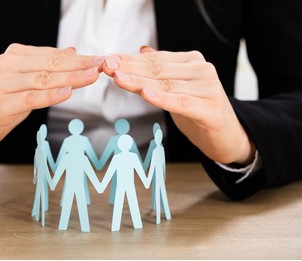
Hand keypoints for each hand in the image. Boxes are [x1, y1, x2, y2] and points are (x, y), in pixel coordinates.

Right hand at [0, 44, 101, 152]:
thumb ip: (46, 65)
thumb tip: (72, 52)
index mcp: (15, 56)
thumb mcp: (26, 78)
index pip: (53, 55)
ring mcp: (2, 84)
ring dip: (71, 78)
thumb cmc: (4, 99)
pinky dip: (50, 95)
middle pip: (51, 65)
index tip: (100, 60)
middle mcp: (7, 66)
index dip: (79, 58)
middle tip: (102, 65)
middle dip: (80, 66)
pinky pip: (31, 98)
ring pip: (43, 80)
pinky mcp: (1, 104)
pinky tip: (67, 92)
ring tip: (92, 76)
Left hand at [103, 47, 255, 164]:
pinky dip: (163, 98)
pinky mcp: (211, 110)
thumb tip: (142, 50)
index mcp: (192, 62)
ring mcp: (208, 89)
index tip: (107, 60)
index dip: (129, 60)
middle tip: (106, 67)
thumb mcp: (177, 88)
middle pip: (157, 70)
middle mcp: (202, 71)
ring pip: (166, 85)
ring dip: (139, 81)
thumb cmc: (198, 110)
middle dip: (129, 68)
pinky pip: (181, 103)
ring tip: (118, 78)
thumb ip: (161, 69)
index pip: (155, 60)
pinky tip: (146, 93)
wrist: (227, 136)